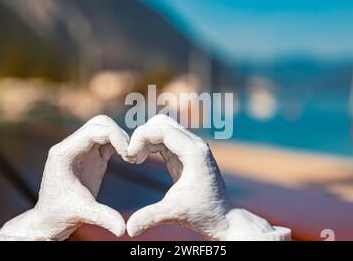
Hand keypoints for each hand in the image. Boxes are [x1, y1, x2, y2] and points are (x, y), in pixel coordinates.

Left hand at [0, 115, 127, 240]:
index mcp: (64, 153)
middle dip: (119, 134)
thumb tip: (122, 229)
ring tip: (131, 158)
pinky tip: (129, 158)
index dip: (115, 136)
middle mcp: (71, 146)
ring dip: (121, 138)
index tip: (128, 154)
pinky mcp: (90, 156)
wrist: (50, 219)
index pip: (93, 130)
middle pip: (99, 123)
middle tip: (131, 155)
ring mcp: (80, 150)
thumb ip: (103, 217)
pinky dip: (120, 145)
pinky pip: (108, 140)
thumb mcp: (82, 214)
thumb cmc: (59, 214)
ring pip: (104, 128)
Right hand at [126, 114, 290, 240]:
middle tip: (131, 157)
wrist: (223, 218)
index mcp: (194, 152)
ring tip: (134, 159)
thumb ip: (151, 217)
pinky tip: (141, 159)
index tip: (129, 156)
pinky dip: (150, 145)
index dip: (141, 137)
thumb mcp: (175, 213)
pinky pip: (165, 140)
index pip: (162, 129)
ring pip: (163, 128)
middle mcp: (195, 144)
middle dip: (142, 135)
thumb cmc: (203, 214)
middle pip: (162, 123)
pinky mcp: (187, 154)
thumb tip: (129, 230)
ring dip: (145, 139)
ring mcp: (192, 147)